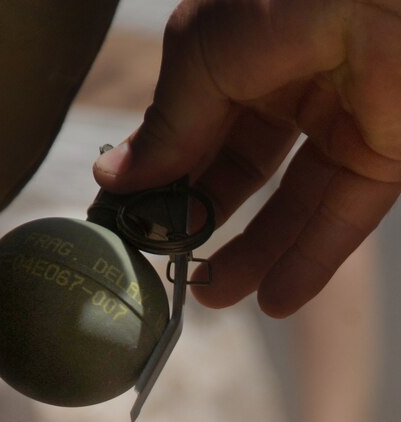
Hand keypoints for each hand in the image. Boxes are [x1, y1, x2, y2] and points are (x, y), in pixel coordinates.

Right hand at [94, 0, 400, 316]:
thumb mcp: (204, 55)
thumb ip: (167, 125)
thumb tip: (114, 179)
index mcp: (237, 54)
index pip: (189, 132)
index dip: (156, 180)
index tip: (126, 227)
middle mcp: (287, 88)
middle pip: (237, 174)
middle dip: (201, 223)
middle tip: (168, 267)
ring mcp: (340, 122)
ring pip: (290, 205)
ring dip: (251, 256)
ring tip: (211, 296)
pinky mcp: (386, 153)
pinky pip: (345, 217)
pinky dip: (312, 262)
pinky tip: (275, 301)